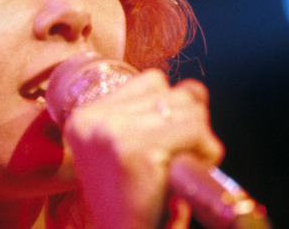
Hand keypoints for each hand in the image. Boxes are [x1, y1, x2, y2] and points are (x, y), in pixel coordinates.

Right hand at [62, 69, 223, 228]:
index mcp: (84, 118)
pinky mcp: (136, 152)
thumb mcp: (133, 154)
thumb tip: (196, 90)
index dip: (172, 112)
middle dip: (190, 127)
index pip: (152, 81)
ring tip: (182, 174)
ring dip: (200, 142)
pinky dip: (204, 155)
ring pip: (189, 109)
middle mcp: (92, 120)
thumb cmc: (131, 208)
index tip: (164, 149)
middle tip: (178, 166)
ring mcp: (111, 133)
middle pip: (172, 92)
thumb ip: (159, 115)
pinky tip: (185, 181)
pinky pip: (195, 131)